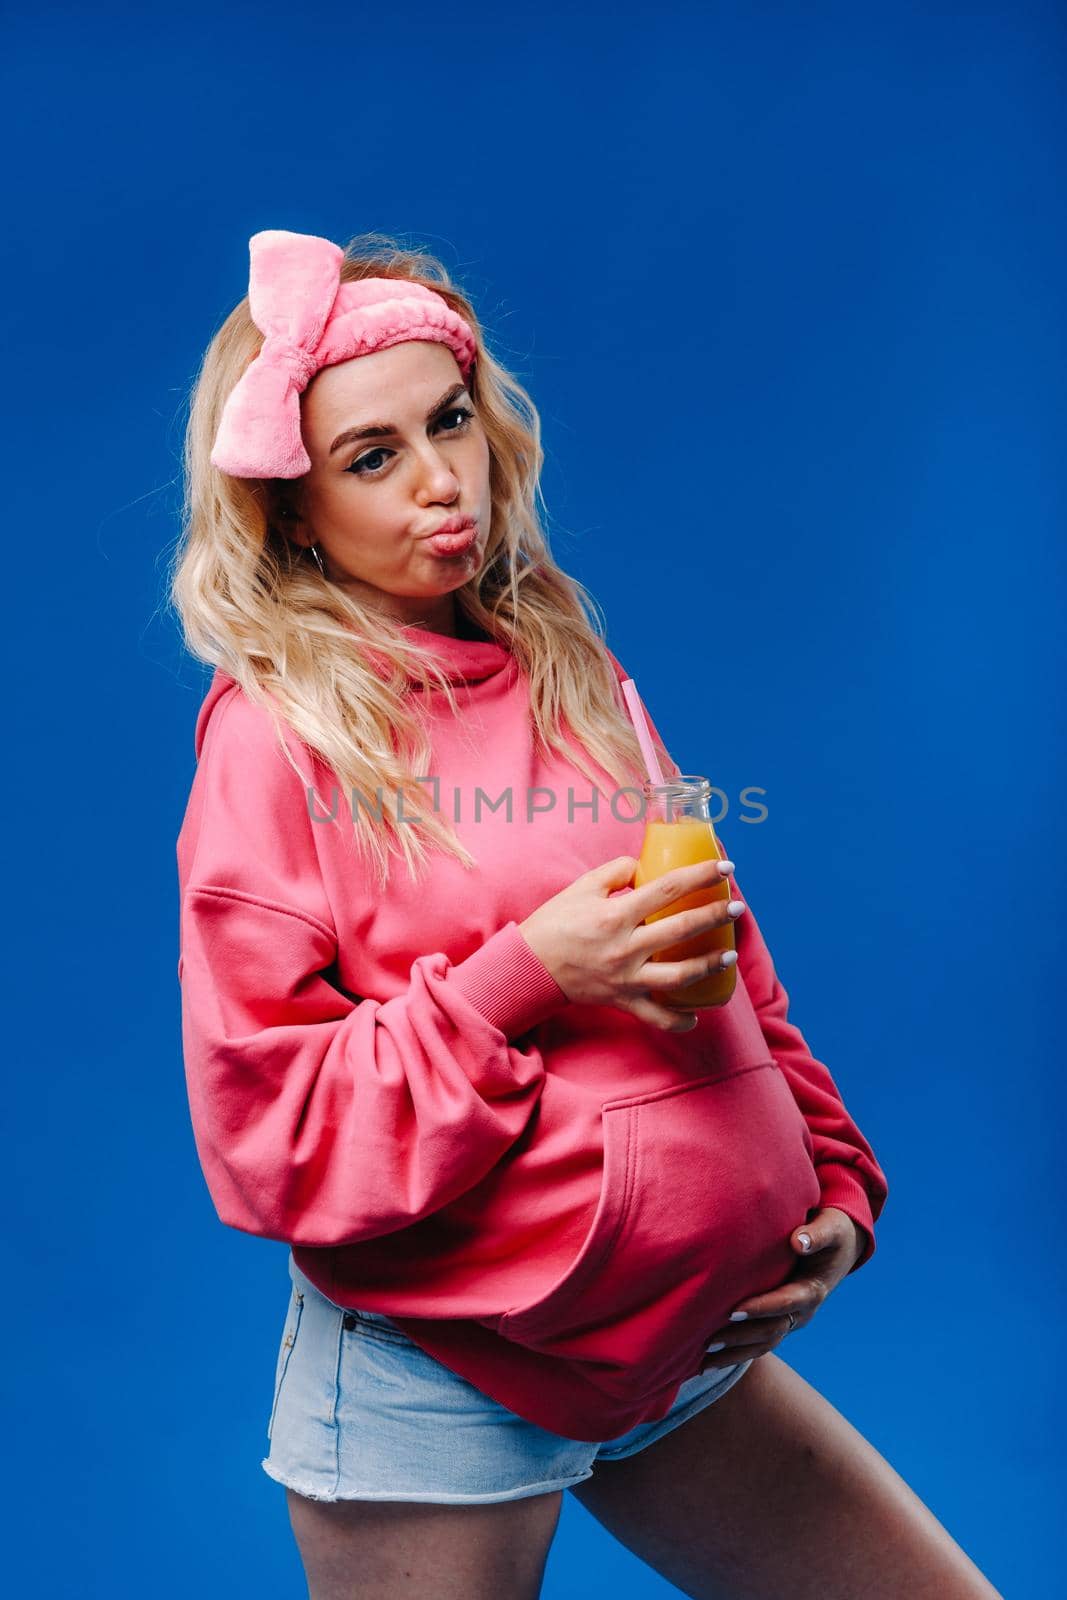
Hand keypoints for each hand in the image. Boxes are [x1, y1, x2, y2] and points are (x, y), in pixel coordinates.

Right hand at [519, 854, 743, 1033]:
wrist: (528, 967)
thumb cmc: (554, 923)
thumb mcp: (581, 888)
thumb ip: (616, 871)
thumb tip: (645, 864)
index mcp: (615, 914)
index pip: (668, 889)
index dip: (700, 875)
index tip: (724, 868)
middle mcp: (625, 947)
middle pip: (681, 930)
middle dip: (715, 916)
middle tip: (736, 907)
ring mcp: (626, 977)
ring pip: (679, 976)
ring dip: (708, 965)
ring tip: (728, 955)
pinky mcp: (623, 1000)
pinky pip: (656, 1017)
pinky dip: (679, 1020)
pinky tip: (697, 1015)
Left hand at [698, 1207, 866, 1372]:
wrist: (841, 1247)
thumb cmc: (832, 1232)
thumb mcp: (831, 1229)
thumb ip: (816, 1235)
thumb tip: (798, 1242)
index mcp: (813, 1290)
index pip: (785, 1302)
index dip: (760, 1308)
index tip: (732, 1311)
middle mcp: (803, 1311)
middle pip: (771, 1331)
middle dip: (741, 1337)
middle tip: (709, 1340)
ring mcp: (792, 1319)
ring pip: (764, 1344)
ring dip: (736, 1353)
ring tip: (705, 1362)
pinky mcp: (782, 1320)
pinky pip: (760, 1342)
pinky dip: (738, 1353)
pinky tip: (711, 1360)